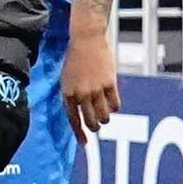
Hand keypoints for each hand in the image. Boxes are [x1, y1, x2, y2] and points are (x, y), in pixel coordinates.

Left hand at [60, 23, 119, 137]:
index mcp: (68, 93)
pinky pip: (115, 104)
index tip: (85, 144)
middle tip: (97, 125)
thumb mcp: (67, 79)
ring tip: (104, 113)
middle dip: (95, 127)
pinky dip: (115, 107)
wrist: (86, 39)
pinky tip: (112, 103)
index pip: (73, 120)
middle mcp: (81, 94)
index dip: (79, 134)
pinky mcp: (110, 83)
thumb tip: (79, 115)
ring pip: (104, 116)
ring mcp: (96, 89)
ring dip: (105, 118)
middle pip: (91, 121)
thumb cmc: (75, 59)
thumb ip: (72, 97)